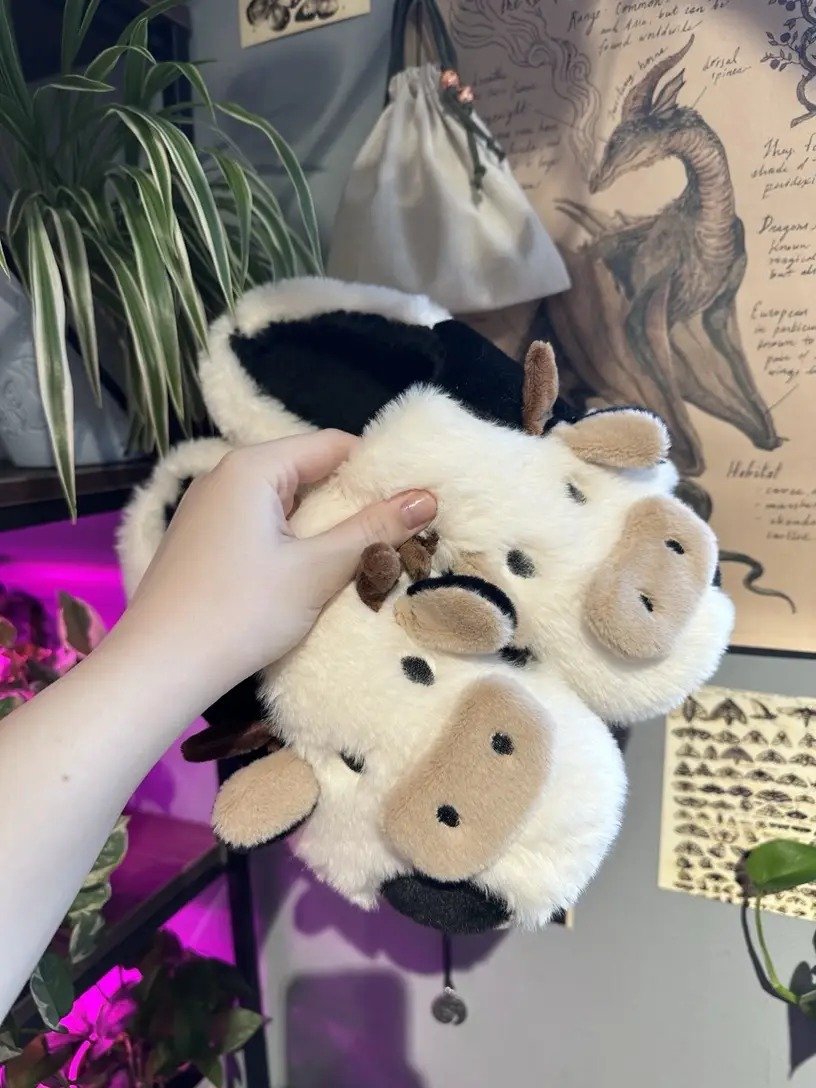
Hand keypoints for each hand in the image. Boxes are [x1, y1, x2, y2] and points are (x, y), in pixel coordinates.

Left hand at [118, 430, 436, 702]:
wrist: (157, 668)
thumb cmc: (241, 612)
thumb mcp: (316, 570)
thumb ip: (373, 529)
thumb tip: (427, 497)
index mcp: (252, 467)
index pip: (332, 445)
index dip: (377, 470)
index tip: (412, 502)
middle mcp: (225, 475)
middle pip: (306, 471)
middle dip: (350, 501)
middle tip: (395, 533)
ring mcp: (207, 508)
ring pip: (283, 502)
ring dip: (321, 526)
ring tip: (360, 555)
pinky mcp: (200, 540)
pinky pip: (258, 524)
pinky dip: (289, 540)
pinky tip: (306, 572)